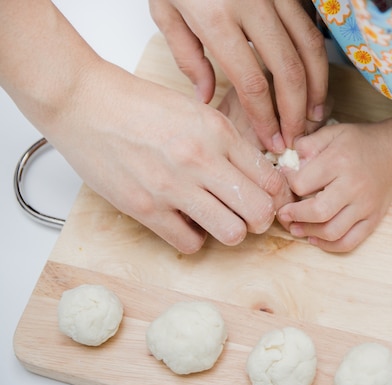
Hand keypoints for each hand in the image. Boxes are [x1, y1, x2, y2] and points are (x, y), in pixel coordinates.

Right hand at [49, 62, 292, 253]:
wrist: (83, 102)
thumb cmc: (139, 105)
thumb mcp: (196, 112)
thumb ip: (228, 143)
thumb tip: (257, 177)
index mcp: (219, 133)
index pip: (272, 180)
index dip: (277, 197)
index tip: (269, 200)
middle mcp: (201, 160)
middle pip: (260, 212)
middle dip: (261, 219)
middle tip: (248, 214)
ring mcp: (172, 187)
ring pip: (232, 233)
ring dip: (230, 231)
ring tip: (216, 219)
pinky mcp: (144, 208)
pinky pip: (190, 244)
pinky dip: (193, 238)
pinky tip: (184, 221)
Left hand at [149, 0, 327, 151]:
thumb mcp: (165, 10)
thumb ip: (186, 56)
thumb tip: (206, 96)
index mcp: (216, 17)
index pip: (252, 81)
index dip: (266, 116)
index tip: (272, 139)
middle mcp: (251, 5)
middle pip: (288, 69)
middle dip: (297, 110)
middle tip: (297, 135)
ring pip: (309, 47)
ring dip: (316, 85)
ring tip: (316, 114)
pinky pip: (310, 26)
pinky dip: (316, 58)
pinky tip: (314, 79)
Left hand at [276, 122, 391, 251]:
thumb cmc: (360, 142)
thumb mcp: (332, 132)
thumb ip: (308, 144)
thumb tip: (289, 165)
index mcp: (339, 162)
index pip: (303, 183)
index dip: (289, 185)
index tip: (286, 184)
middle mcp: (353, 186)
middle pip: (317, 212)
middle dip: (294, 216)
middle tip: (284, 214)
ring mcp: (365, 206)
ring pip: (332, 231)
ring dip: (308, 233)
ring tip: (296, 228)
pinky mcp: (373, 219)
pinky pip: (350, 242)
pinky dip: (329, 246)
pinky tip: (316, 238)